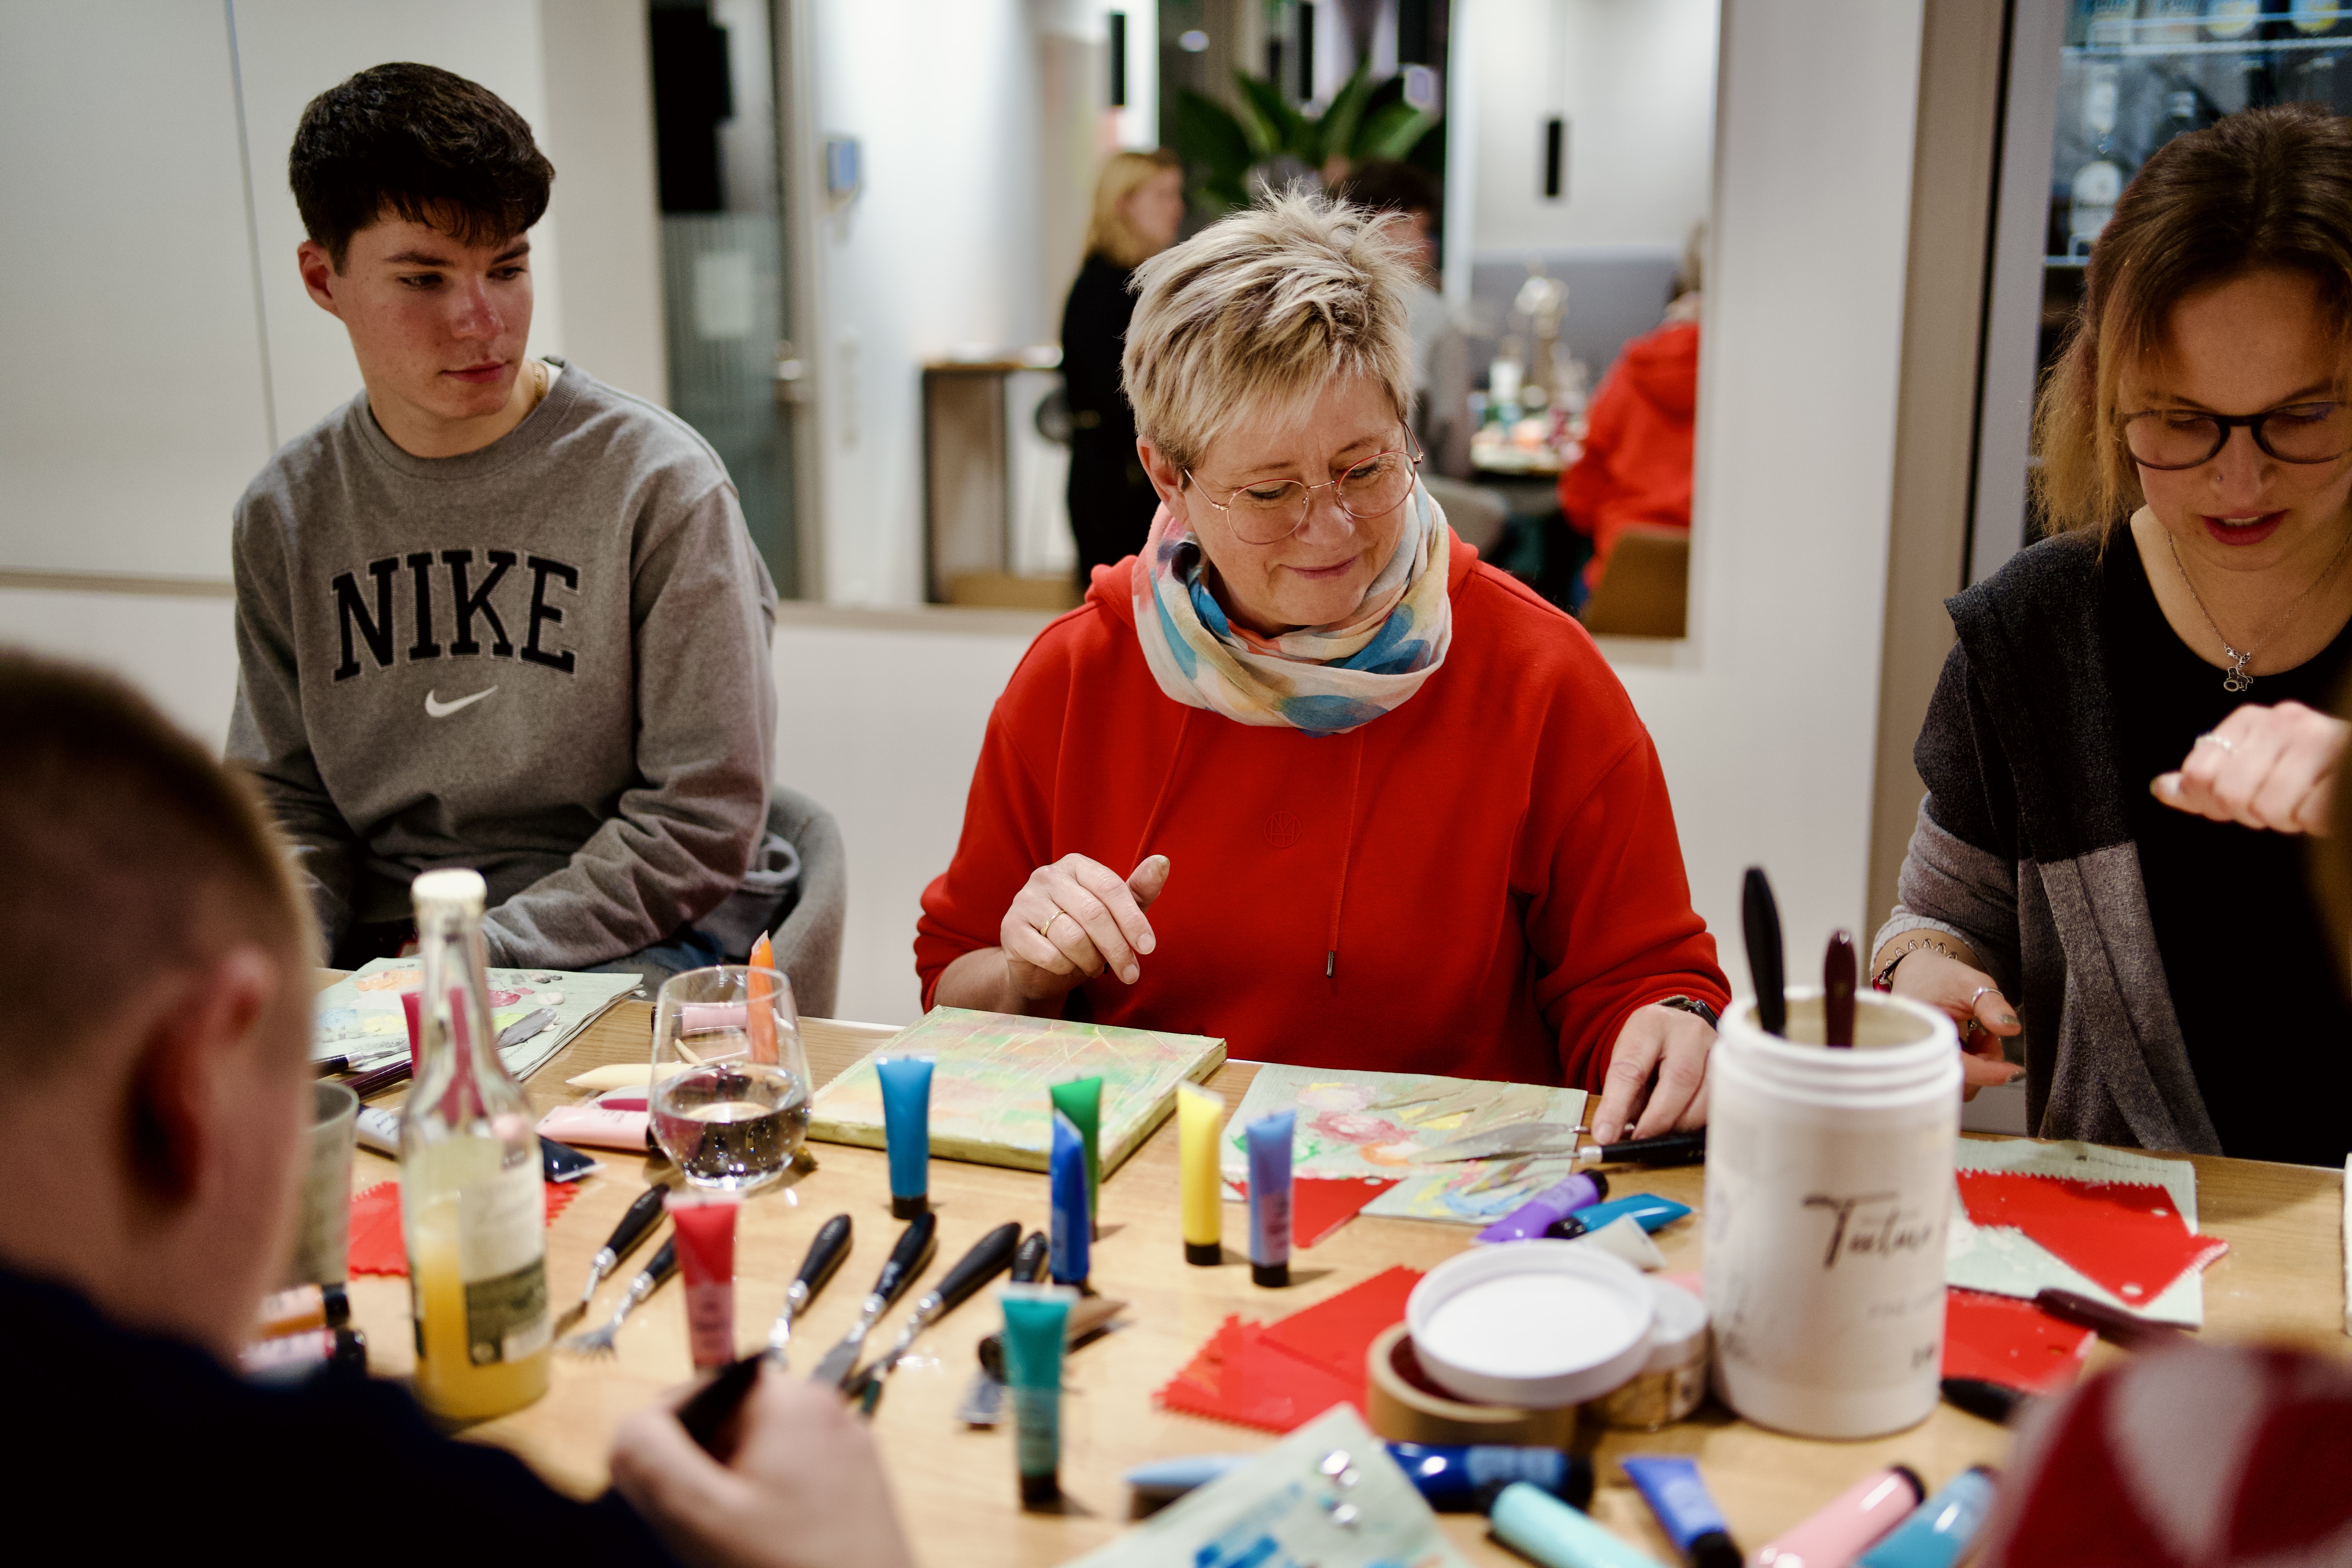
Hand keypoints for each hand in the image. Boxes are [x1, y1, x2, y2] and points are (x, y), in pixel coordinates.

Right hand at [609, 1367, 916, 1567]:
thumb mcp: (699, 1514)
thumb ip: (649, 1457)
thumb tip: (629, 1427)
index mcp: (790, 1398)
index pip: (699, 1390)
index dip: (664, 1441)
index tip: (659, 1494)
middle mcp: (827, 1411)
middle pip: (728, 1425)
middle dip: (701, 1473)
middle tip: (699, 1530)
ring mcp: (848, 1450)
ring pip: (757, 1459)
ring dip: (730, 1497)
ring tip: (733, 1547)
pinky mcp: (858, 1488)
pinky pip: (792, 1483)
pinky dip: (766, 1512)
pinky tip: (764, 1553)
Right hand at [997, 854, 1171, 1004]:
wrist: (1040, 965)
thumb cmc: (1084, 933)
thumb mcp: (1116, 913)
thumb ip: (1139, 890)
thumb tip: (1163, 861)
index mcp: (1076, 865)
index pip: (1111, 887)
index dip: (1133, 920)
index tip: (1149, 948)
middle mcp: (1047, 876)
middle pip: (1094, 914)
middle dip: (1118, 949)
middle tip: (1131, 974)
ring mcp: (1024, 901)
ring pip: (1072, 937)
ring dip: (1092, 960)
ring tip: (1096, 968)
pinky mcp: (1010, 929)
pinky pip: (1048, 954)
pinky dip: (1066, 968)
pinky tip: (1069, 968)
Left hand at [1590, 1003, 1714, 1145]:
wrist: (1677, 1030)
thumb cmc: (1650, 1048)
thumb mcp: (1628, 1062)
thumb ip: (1622, 1097)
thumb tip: (1613, 1134)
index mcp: (1650, 1024)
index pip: (1631, 1068)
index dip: (1617, 1106)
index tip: (1606, 1134)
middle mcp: (1688, 1030)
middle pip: (1679, 1078)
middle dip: (1659, 1118)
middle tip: (1642, 1138)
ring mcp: (1715, 1047)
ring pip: (1706, 1094)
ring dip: (1682, 1122)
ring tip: (1663, 1131)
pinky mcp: (1731, 1067)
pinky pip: (1720, 1102)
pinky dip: (1699, 1120)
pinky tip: (1684, 1124)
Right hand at [1886, 949, 2021, 1100]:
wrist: (1915, 972)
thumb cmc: (1936, 976)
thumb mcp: (1968, 982)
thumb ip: (1990, 1003)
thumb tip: (2011, 1027)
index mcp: (1920, 1032)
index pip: (1955, 1064)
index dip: (1987, 1073)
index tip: (2014, 1071)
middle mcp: (1914, 1051)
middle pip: (1956, 1078)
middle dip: (1985, 1063)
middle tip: (1992, 1038)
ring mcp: (1920, 1059)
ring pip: (1955, 1079)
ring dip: (1979, 1065)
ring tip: (1982, 1036)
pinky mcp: (1928, 1061)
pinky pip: (1950, 1074)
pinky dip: (1970, 1063)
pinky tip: (1972, 1042)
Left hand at [2150, 700, 2346, 834]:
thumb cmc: (2307, 772)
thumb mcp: (2251, 768)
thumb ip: (2206, 780)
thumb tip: (2160, 788)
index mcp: (2250, 720)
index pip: (2197, 775)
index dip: (2212, 803)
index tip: (2237, 803)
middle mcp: (2281, 721)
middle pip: (2229, 795)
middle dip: (2251, 813)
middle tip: (2277, 804)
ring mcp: (2316, 740)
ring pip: (2267, 808)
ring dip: (2286, 819)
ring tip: (2303, 802)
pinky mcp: (2344, 766)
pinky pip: (2309, 815)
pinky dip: (2316, 822)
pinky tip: (2325, 805)